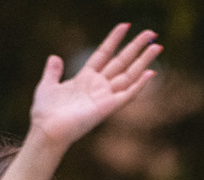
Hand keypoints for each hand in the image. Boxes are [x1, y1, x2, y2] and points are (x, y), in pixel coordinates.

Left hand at [27, 24, 161, 147]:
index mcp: (85, 78)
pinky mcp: (108, 108)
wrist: (47, 129)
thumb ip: (53, 71)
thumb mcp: (47, 85)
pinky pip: (127, 94)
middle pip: (122, 62)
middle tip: (152, 33)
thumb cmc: (45, 112)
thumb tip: (54, 57)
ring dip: (144, 61)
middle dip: (137, 47)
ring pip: (129, 74)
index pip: (104, 53)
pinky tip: (151, 73)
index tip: (125, 25)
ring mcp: (105, 96)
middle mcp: (98, 86)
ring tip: (158, 46)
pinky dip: (139, 85)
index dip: (114, 39)